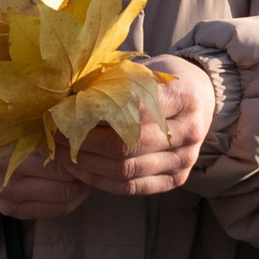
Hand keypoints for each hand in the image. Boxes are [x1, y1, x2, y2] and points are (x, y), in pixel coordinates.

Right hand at [0, 107, 89, 219]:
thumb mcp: (12, 113)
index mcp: (8, 147)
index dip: (83, 150)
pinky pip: (56, 210)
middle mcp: (7, 177)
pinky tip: (73, 183)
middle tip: (96, 157)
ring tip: (85, 169)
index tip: (93, 141)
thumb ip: (41, 116)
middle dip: (86, 170)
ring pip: (66, 198)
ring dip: (82, 185)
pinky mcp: (11, 211)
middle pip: (67, 181)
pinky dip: (71, 198)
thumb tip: (82, 113)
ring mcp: (9, 198)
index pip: (62, 157)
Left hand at [64, 55, 216, 197]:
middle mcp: (190, 130)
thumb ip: (114, 82)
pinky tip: (81, 170)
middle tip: (56, 136)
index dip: (94, 115)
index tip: (65, 113)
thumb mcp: (144, 70)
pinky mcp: (177, 179)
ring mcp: (186, 158)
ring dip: (88, 165)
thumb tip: (67, 96)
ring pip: (127, 170)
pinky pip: (133, 188)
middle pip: (128, 145)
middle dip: (85, 143)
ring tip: (63, 154)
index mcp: (184, 96)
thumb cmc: (163, 80)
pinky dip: (101, 181)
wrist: (203, 97)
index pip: (132, 111)